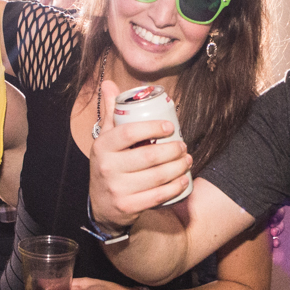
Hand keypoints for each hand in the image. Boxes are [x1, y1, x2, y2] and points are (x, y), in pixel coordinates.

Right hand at [87, 79, 192, 228]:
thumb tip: (108, 82)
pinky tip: (184, 179)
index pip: (128, 132)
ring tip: (187, 160)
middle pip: (148, 156)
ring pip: (156, 176)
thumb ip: (110, 112)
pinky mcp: (128, 206)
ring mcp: (117, 188)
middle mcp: (107, 167)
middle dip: (173, 150)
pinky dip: (174, 187)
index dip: (152, 127)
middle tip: (184, 146)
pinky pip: (157, 196)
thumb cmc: (109, 164)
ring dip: (178, 167)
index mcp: (102, 146)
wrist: (101, 204)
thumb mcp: (106, 139)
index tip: (170, 127)